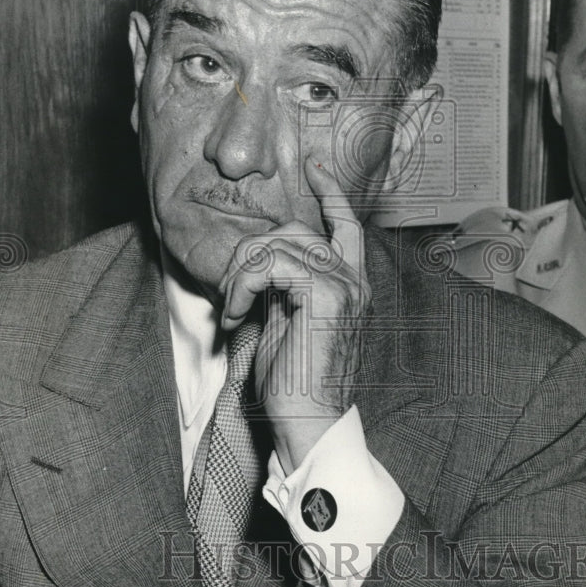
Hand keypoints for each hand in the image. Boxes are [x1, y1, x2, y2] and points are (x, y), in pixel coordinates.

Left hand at [218, 156, 371, 473]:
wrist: (309, 422)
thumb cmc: (296, 383)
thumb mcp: (288, 323)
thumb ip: (284, 288)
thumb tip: (260, 264)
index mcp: (350, 285)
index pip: (346, 224)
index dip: (331, 191)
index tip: (315, 165)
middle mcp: (354, 281)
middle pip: (296, 230)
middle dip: (251, 251)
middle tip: (231, 292)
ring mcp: (344, 286)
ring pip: (279, 243)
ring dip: (241, 272)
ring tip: (232, 307)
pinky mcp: (325, 296)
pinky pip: (271, 263)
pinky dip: (243, 284)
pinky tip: (237, 315)